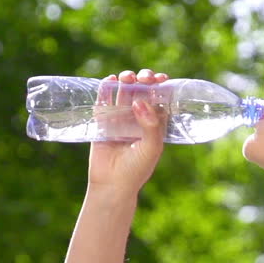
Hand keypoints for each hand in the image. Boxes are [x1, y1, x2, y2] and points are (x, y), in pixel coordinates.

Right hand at [87, 69, 168, 197]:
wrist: (112, 185)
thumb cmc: (136, 169)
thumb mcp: (152, 148)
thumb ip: (151, 125)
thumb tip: (140, 101)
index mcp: (153, 124)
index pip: (159, 99)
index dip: (160, 86)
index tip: (161, 78)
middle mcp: (137, 119)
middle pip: (141, 91)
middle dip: (143, 80)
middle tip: (144, 77)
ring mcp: (119, 118)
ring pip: (123, 92)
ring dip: (126, 80)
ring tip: (127, 77)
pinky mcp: (102, 121)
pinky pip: (104, 101)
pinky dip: (106, 88)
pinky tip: (109, 81)